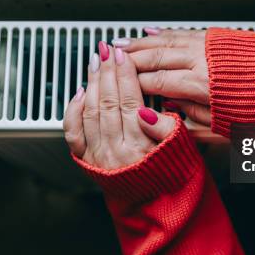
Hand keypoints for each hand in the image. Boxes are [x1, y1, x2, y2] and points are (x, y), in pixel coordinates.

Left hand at [64, 42, 175, 169]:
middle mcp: (115, 150)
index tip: (123, 56)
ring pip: (91, 110)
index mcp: (140, 145)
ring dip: (92, 83)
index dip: (125, 74)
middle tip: (106, 51)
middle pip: (109, 101)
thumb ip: (166, 128)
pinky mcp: (86, 159)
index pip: (130, 100)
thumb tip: (146, 110)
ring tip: (95, 62)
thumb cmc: (172, 174)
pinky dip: (73, 110)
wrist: (158, 204)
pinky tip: (79, 92)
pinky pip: (73, 132)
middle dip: (107, 71)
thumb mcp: (181, 148)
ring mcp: (98, 155)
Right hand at [113, 28, 211, 125]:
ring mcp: (205, 45)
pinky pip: (181, 31)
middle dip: (131, 59)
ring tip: (121, 44)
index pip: (158, 81)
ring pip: (164, 40)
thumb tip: (168, 104)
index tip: (123, 86)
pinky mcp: (212, 37)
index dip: (137, 83)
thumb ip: (188, 111)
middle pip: (156, 57)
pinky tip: (149, 33)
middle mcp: (201, 58)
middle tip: (111, 60)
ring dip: (140, 43)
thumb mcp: (216, 119)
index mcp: (201, 82)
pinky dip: (162, 32)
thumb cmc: (250, 103)